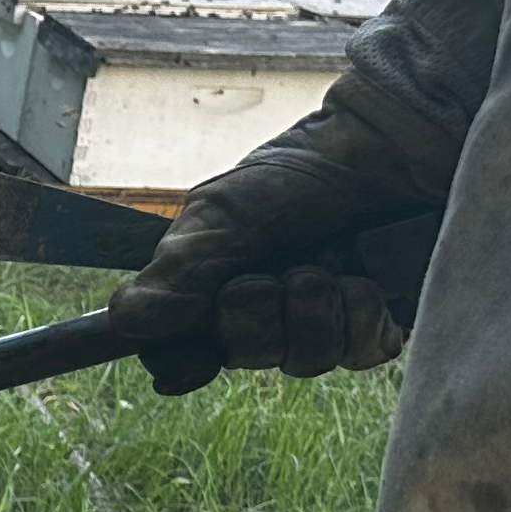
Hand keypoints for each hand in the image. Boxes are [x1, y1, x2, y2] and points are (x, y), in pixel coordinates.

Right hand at [110, 104, 431, 395]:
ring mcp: (326, 321)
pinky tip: (365, 282)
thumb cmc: (300, 172)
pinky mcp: (382, 324)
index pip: (181, 352)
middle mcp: (270, 311)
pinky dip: (360, 317)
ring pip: (303, 360)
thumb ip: (174, 272)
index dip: (182, 362)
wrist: (388, 149)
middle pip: (241, 358)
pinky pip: (360, 353)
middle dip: (252, 319)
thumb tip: (123, 322)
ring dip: (310, 311)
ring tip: (324, 267)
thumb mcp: (220, 214)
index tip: (189, 360)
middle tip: (264, 278)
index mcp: (218, 286)